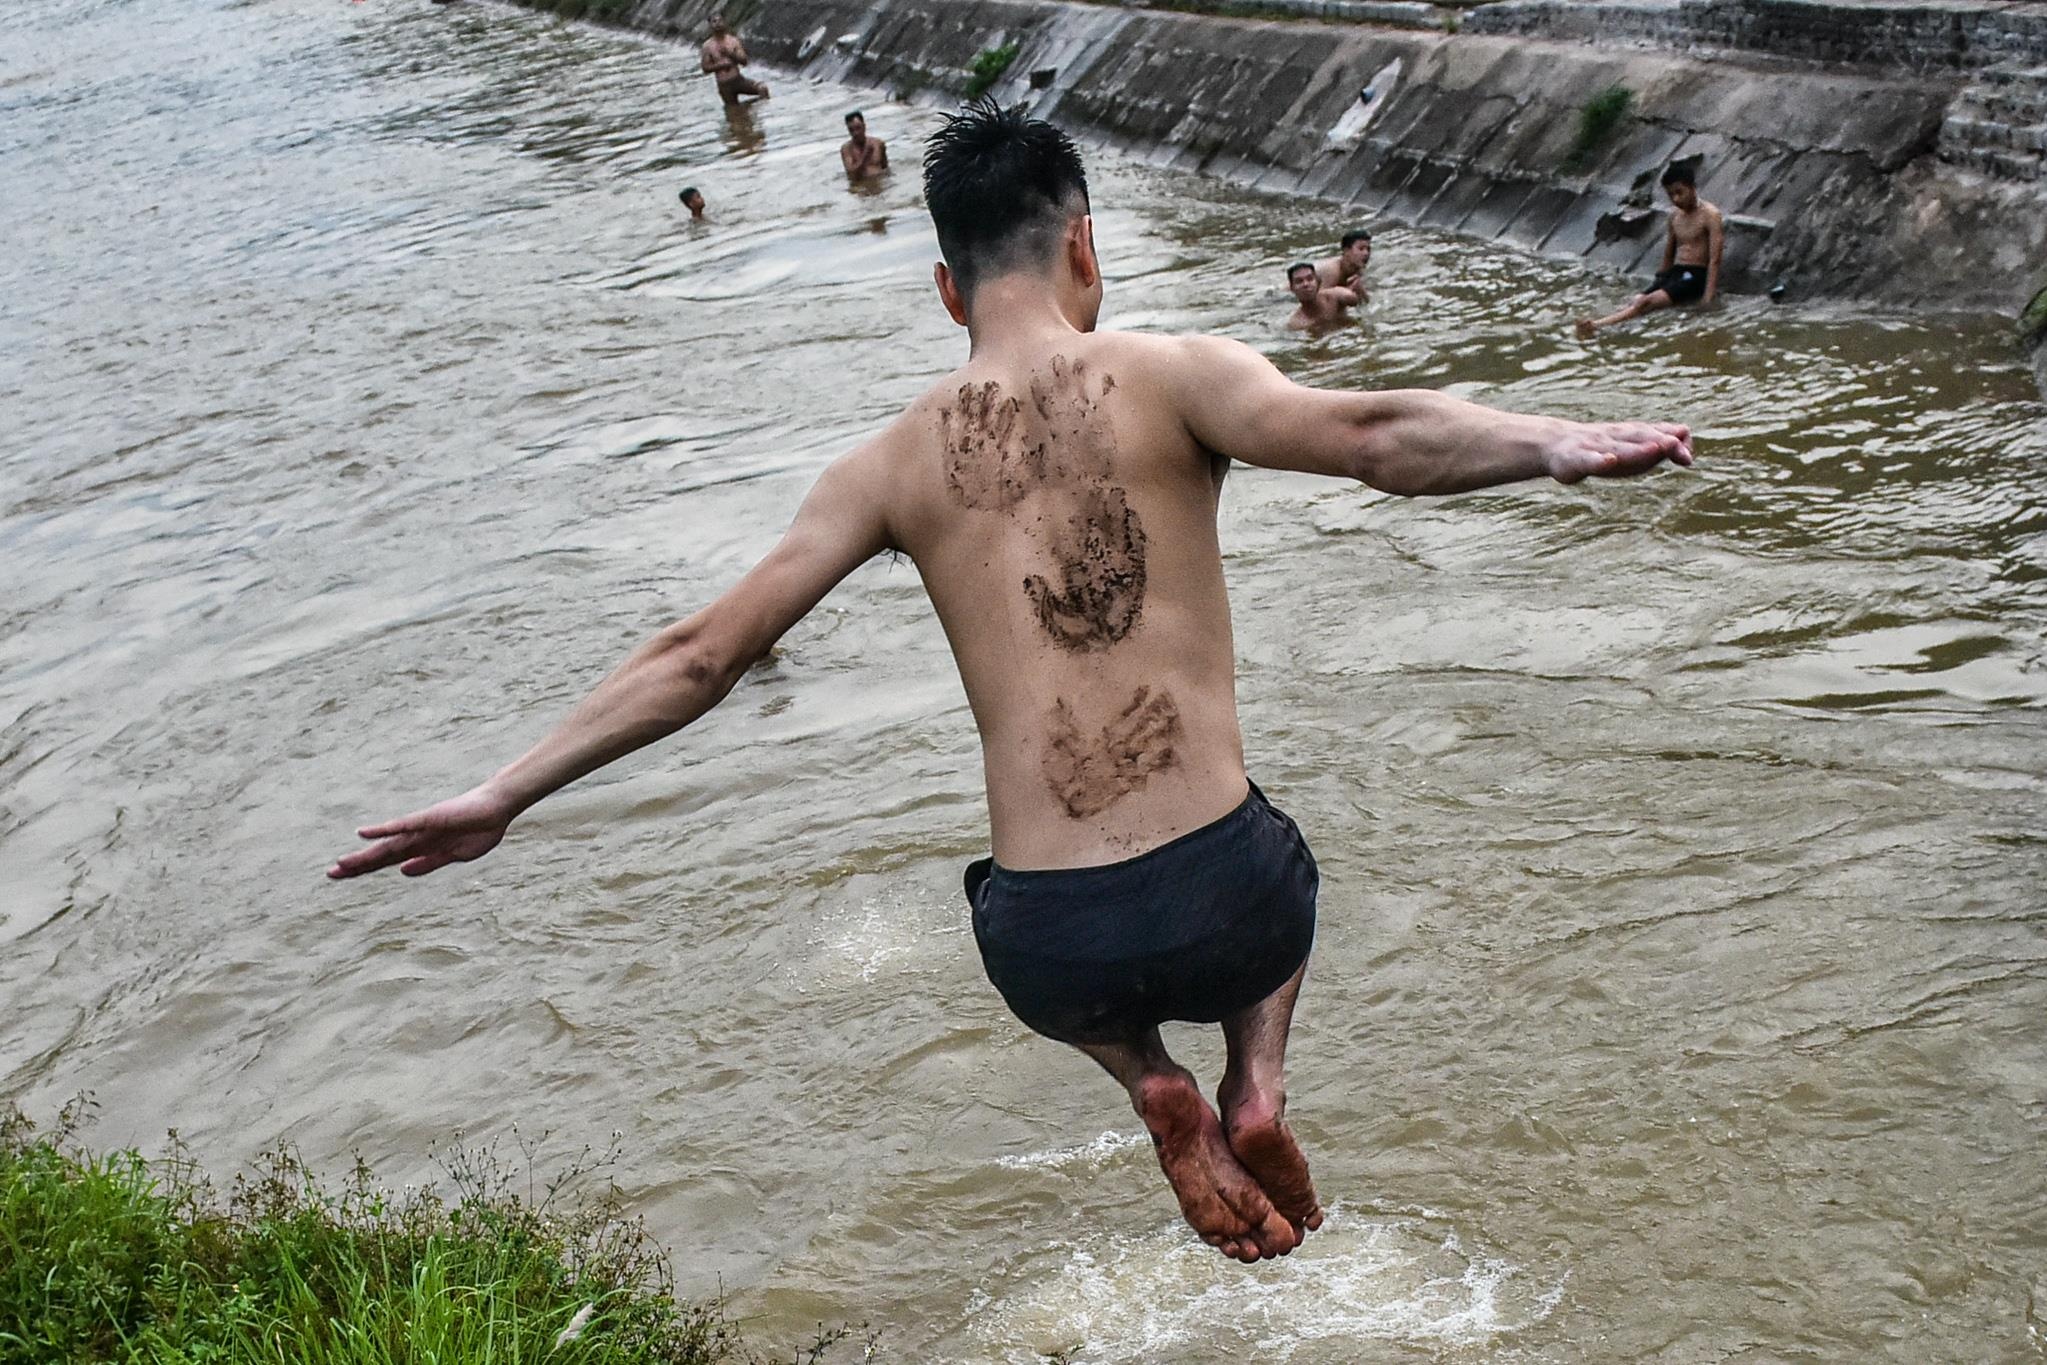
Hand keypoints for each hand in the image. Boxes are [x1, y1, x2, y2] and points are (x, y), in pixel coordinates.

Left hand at [327, 784, 515, 879]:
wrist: (498, 808)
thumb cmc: (480, 829)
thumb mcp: (454, 856)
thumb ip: (429, 863)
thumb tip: (403, 871)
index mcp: (421, 847)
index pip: (387, 860)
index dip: (365, 868)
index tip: (341, 876)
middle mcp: (416, 837)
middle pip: (382, 853)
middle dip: (358, 865)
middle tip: (330, 874)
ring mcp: (422, 827)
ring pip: (388, 843)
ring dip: (366, 853)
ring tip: (342, 863)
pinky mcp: (430, 818)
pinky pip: (404, 825)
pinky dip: (385, 829)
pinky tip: (365, 832)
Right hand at [1544, 420, 1693, 483]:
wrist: (1552, 444)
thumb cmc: (1596, 449)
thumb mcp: (1627, 449)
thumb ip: (1656, 449)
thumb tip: (1690, 454)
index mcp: (1628, 435)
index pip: (1656, 434)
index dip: (1673, 441)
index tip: (1687, 456)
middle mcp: (1614, 438)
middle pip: (1639, 437)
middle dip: (1659, 440)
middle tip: (1677, 443)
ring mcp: (1594, 447)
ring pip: (1618, 448)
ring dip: (1636, 449)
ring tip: (1655, 448)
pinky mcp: (1574, 459)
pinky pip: (1588, 460)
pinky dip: (1599, 460)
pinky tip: (1608, 461)